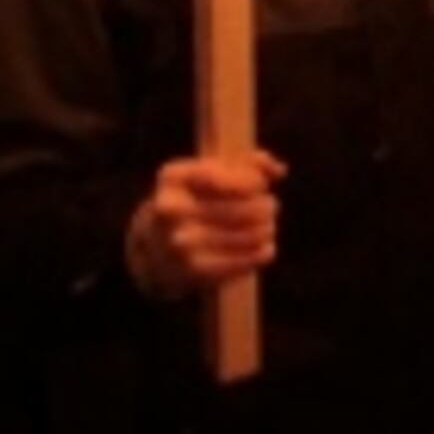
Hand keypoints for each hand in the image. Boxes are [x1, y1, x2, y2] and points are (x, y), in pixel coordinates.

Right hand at [127, 150, 287, 300]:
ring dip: (266, 229)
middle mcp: (172, 210)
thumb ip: (247, 163)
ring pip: (250, 234)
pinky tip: (265, 247)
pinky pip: (244, 260)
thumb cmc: (193, 201)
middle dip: (266, 206)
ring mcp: (182, 242)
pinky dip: (261, 253)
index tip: (261, 185)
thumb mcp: (208, 172)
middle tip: (270, 207)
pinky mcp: (195, 270)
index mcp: (173, 178)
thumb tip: (278, 170)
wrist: (155, 246)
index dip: (253, 181)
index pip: (226, 177)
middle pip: (245, 208)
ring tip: (267, 226)